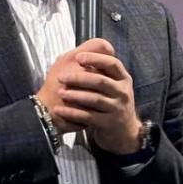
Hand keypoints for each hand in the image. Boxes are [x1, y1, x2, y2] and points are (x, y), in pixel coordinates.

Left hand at [38, 38, 140, 153]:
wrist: (121, 131)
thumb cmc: (111, 102)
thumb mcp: (112, 84)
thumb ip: (100, 69)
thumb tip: (82, 52)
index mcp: (123, 78)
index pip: (112, 63)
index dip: (95, 58)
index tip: (78, 57)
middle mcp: (123, 92)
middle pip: (100, 80)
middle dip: (78, 77)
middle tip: (61, 77)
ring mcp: (117, 108)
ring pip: (94, 99)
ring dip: (75, 95)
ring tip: (61, 92)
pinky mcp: (108, 123)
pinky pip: (88, 116)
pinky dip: (72, 113)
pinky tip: (60, 110)